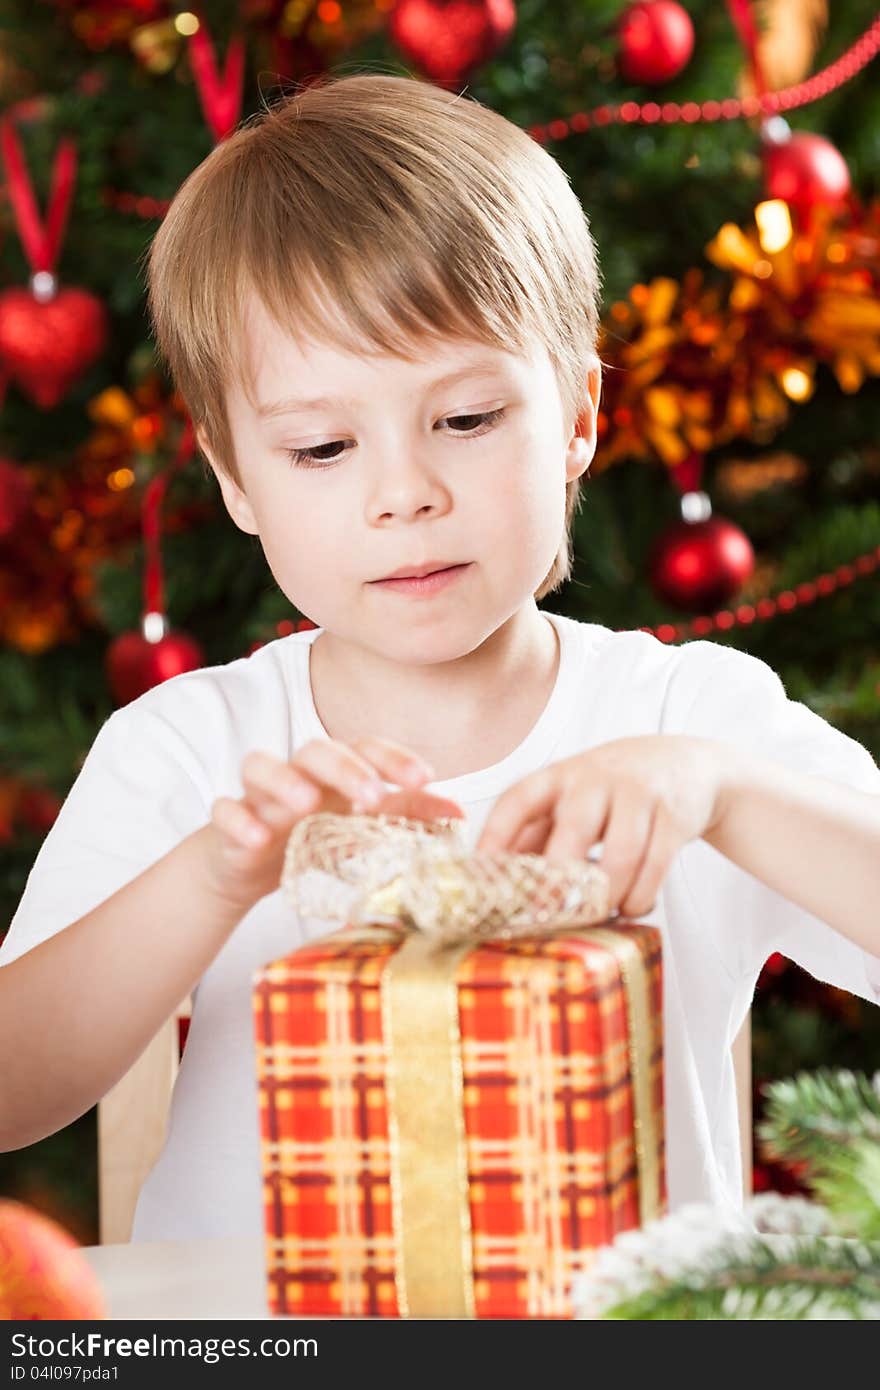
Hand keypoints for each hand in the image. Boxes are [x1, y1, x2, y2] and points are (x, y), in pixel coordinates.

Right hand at [206, 736, 464, 914]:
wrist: (245, 867)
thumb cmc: (308, 836)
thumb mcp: (360, 828)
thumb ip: (405, 816)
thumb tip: (459, 813)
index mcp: (333, 772)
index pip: (365, 748)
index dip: (394, 758)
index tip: (426, 778)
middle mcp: (296, 773)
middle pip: (316, 750)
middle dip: (346, 768)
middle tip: (373, 796)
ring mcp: (257, 795)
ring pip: (260, 765)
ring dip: (284, 780)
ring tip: (306, 803)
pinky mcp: (225, 822)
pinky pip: (223, 810)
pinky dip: (237, 819)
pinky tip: (256, 837)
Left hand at [475, 735, 731, 917]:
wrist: (685, 764)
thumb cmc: (612, 789)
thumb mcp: (568, 798)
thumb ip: (535, 833)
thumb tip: (494, 883)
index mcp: (558, 776)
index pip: (517, 800)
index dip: (496, 837)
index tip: (483, 876)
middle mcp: (595, 779)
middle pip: (574, 829)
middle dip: (559, 879)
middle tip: (547, 915)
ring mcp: (638, 795)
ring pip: (621, 855)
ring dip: (606, 896)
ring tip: (597, 915)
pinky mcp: (674, 816)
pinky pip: (656, 866)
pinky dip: (640, 896)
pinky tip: (630, 906)